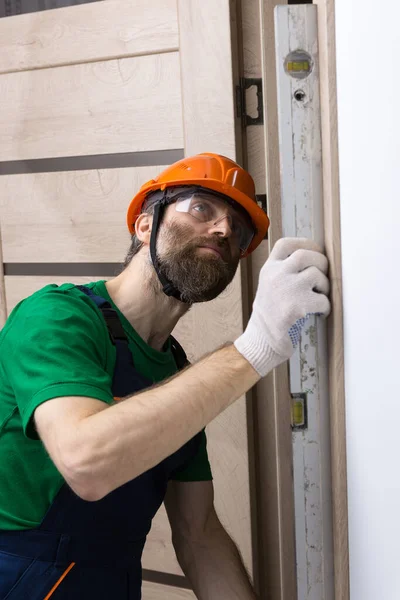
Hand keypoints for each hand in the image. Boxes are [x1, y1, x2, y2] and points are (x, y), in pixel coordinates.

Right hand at [234, 237, 329, 376]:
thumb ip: (284, 272)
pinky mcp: (296, 306)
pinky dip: (326, 307)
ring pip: (317, 275)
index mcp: (268, 269)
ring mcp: (285, 289)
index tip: (316, 251)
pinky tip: (320, 313)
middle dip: (321, 263)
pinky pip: (322, 299)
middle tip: (323, 278)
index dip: (305, 243)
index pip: (286, 244)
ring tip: (321, 296)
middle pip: (306, 255)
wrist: (261, 341)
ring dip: (325, 286)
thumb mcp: (269, 286)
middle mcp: (275, 275)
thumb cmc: (270, 316)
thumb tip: (314, 261)